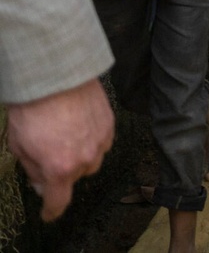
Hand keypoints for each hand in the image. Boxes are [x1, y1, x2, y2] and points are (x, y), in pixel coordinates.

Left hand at [5, 78, 114, 221]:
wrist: (55, 75)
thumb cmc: (33, 108)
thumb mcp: (19, 146)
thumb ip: (32, 169)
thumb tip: (42, 181)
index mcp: (60, 168)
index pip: (59, 201)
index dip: (52, 211)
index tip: (48, 213)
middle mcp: (85, 158)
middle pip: (77, 177)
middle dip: (63, 171)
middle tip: (49, 155)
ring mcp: (101, 140)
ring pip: (92, 159)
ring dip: (80, 155)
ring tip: (65, 136)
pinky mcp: (110, 123)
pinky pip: (102, 141)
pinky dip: (91, 139)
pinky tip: (77, 125)